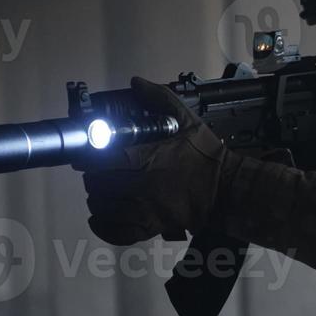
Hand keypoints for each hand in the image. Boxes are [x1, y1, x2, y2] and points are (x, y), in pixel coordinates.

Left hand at [82, 77, 236, 245]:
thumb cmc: (206, 156)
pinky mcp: (149, 227)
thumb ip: (160, 99)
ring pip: (101, 207)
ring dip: (97, 197)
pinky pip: (115, 232)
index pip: (99, 161)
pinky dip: (102, 226)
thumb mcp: (188, 121)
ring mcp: (144, 211)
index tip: (88, 153)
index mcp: (146, 160)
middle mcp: (140, 188)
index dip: (88, 157)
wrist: (227, 190)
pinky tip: (101, 215)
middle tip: (99, 169)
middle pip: (96, 184)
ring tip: (103, 189)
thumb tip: (136, 82)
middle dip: (93, 175)